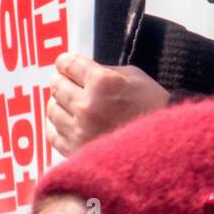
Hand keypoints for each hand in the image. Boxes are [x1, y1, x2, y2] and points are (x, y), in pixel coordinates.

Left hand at [47, 53, 170, 156]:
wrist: (161, 144)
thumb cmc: (151, 106)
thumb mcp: (133, 76)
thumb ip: (104, 71)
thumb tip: (81, 71)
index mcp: (102, 82)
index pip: (69, 65)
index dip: (64, 62)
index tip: (63, 63)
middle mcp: (87, 106)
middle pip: (57, 87)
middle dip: (60, 81)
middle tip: (62, 82)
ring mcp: (79, 131)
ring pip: (53, 111)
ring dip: (57, 103)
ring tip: (64, 102)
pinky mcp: (76, 151)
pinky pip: (53, 135)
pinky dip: (56, 126)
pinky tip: (63, 121)